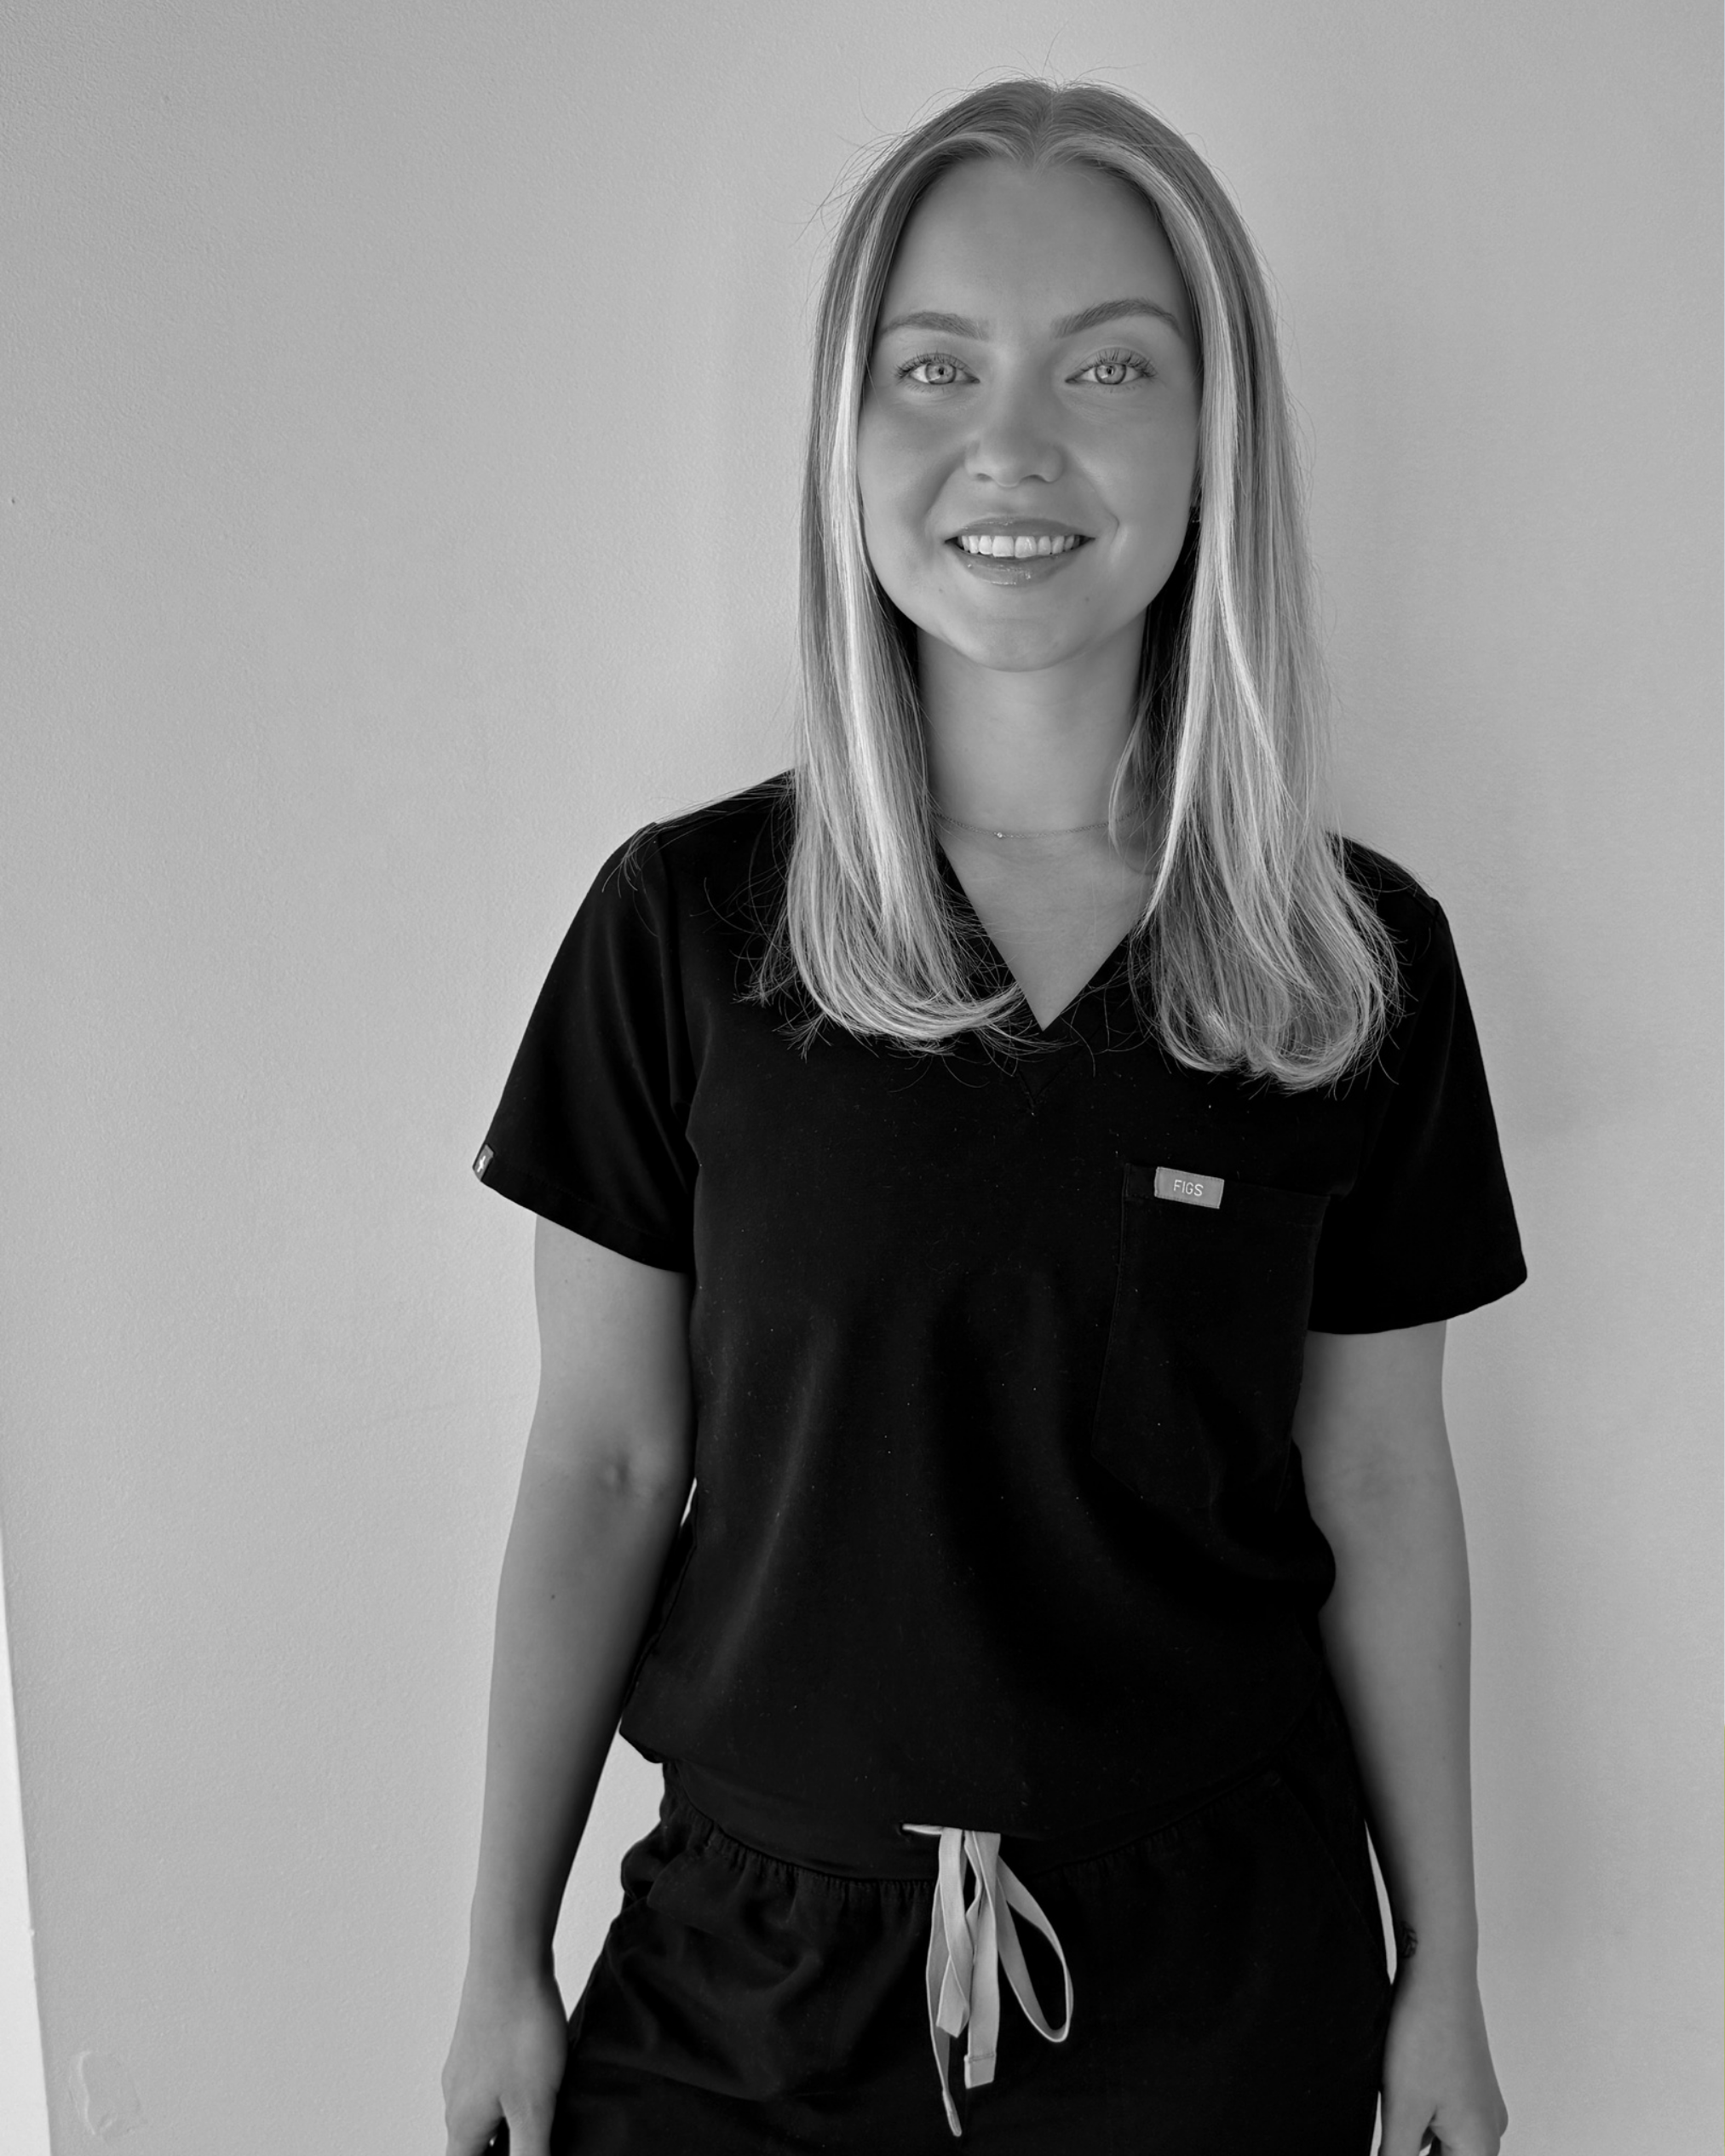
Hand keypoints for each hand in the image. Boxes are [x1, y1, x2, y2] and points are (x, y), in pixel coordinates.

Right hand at [442, 1957, 569, 2155]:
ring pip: (482, 2112)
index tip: (515, 2154)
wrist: (509, 1957)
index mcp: (463, 2123)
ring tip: (543, 2118)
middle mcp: (455, 2097)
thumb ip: (530, 2154)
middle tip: (535, 2143)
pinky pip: (490, 2082)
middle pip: (472, 2146)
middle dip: (500, 2151)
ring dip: (506, 2125)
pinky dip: (510, 2095)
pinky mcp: (480, 2041)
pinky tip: (538, 2080)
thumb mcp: (533, 2105)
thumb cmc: (520, 2029)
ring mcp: (465, 2066)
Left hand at [1379, 1956, 1508, 2155]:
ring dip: (1412, 2139)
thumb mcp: (1402, 2110)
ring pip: (1440, 2142)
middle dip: (1411, 2150)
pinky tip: (1394, 2098)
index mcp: (1480, 2147)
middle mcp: (1489, 2130)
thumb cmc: (1425, 2038)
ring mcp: (1480, 2104)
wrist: (1438, 1974)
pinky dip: (1417, 2119)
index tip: (1391, 2141)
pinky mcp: (1466, 2083)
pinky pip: (1440, 2117)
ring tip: (1395, 2103)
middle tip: (1391, 2125)